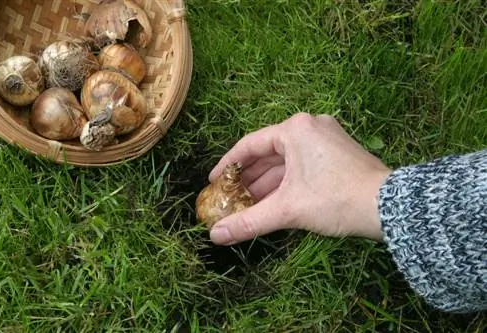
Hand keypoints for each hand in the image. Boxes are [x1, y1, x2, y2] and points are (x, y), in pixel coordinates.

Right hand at [208, 113, 391, 244]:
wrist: (389, 207)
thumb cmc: (336, 199)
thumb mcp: (288, 210)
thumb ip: (249, 222)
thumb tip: (215, 236)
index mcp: (296, 129)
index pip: (250, 145)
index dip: (228, 165)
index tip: (214, 181)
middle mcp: (311, 127)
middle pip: (269, 153)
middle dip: (249, 179)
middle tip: (230, 197)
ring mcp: (327, 138)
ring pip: (286, 161)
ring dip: (267, 183)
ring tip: (249, 204)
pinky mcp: (338, 152)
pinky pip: (302, 165)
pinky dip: (287, 182)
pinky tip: (275, 200)